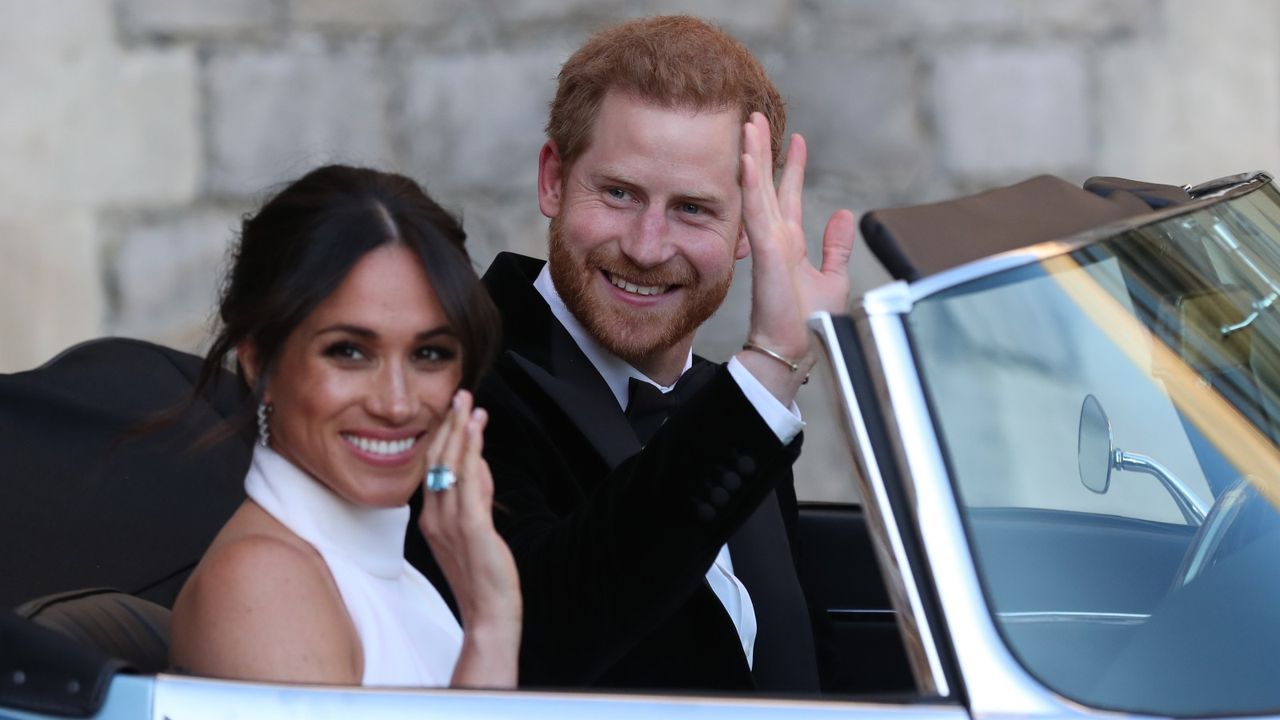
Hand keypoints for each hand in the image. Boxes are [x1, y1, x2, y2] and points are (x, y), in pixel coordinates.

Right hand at [419, 389, 520, 686]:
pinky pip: (468, 482)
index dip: (443, 437)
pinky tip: (476, 432)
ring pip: (451, 466)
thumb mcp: (475, 528)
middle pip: (437, 461)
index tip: (454, 411)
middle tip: (460, 395)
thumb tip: (480, 464)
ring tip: (468, 403)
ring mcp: (450, 522)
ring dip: (460, 431)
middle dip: (449, 425)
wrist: (488, 612)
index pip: (433, 468)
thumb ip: (476, 495)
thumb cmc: (482, 574)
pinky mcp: (471, 528)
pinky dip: (471, 452)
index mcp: (430, 518)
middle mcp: (434, 517)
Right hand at [737, 113, 854, 401]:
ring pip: (757, 190)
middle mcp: (775, 238)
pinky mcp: (766, 252)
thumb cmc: (809, 323)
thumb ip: (836, 246)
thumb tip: (843, 215)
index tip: (795, 139)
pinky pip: (756, 211)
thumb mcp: (833, 277)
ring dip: (753, 156)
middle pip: (767, 184)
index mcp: (789, 243)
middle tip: (757, 117)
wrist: (795, 350)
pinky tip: (747, 159)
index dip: (792, 166)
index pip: (788, 195)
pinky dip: (751, 183)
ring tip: (750, 124)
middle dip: (762, 150)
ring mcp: (768, 243)